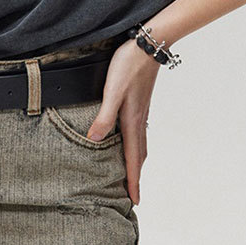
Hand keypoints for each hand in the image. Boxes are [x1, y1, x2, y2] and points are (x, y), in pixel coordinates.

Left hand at [85, 38, 160, 204]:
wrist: (150, 43)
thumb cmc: (129, 65)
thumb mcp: (112, 89)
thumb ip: (104, 115)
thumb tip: (95, 139)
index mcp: (132, 120)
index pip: (133, 157)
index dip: (133, 180)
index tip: (135, 201)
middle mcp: (139, 118)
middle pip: (139, 154)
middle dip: (136, 176)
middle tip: (134, 195)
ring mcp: (142, 110)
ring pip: (140, 143)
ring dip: (137, 161)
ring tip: (133, 174)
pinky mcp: (140, 101)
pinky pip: (139, 131)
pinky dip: (136, 144)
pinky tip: (131, 140)